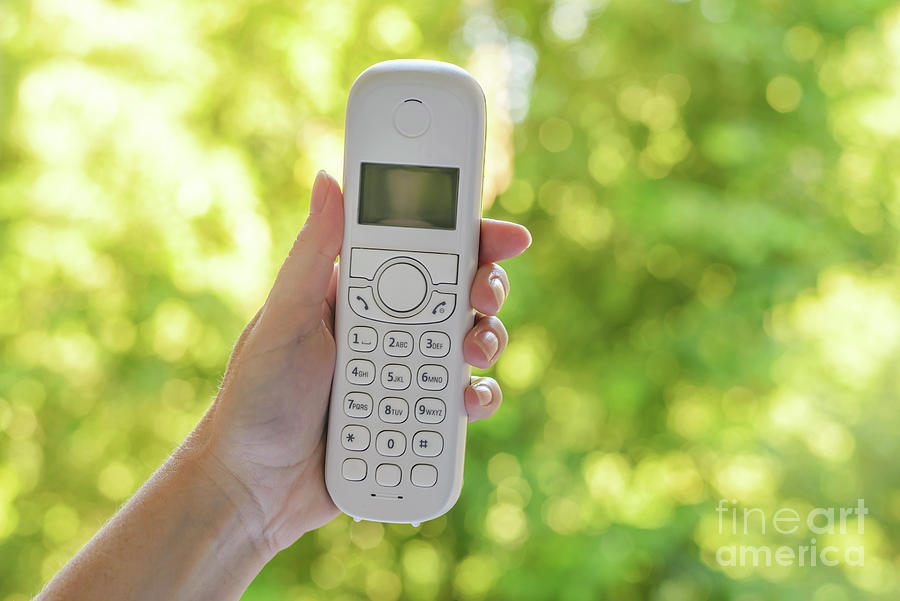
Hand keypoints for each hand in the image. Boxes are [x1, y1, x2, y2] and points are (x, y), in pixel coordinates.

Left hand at [189, 171, 530, 556]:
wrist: (256, 486)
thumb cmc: (255, 397)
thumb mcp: (282, 317)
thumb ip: (313, 253)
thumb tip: (328, 178)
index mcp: (357, 293)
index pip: (421, 249)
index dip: (467, 237)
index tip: (506, 235)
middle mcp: (387, 327)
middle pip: (457, 293)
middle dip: (484, 289)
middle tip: (483, 297)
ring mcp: (405, 371)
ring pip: (467, 342)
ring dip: (486, 340)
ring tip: (472, 356)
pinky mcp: (417, 415)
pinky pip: (463, 400)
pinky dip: (476, 398)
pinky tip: (466, 403)